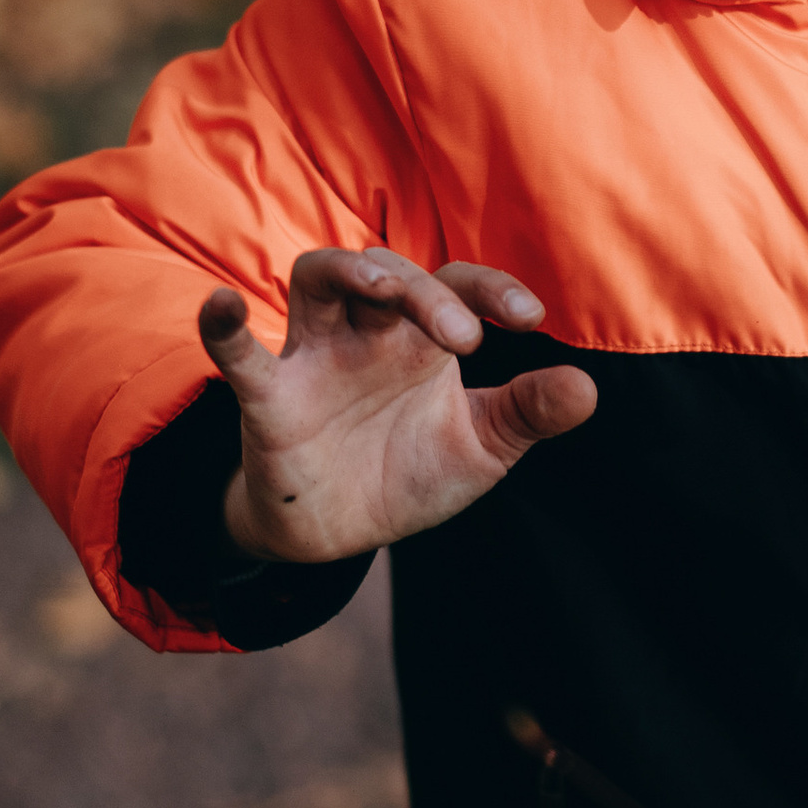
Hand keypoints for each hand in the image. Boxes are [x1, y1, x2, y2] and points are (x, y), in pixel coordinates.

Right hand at [199, 247, 597, 566]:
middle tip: (465, 339)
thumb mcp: (480, 449)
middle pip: (391, 272)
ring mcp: (314, 357)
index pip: (456, 284)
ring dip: (347, 270)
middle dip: (428, 293)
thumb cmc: (409, 472)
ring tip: (375, 284)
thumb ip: (529, 415)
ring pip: (318, 278)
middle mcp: (367, 332)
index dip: (492, 289)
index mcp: (421, 337)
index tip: (530, 316)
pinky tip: (219, 305)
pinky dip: (224, 328)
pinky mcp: (270, 399)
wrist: (338, 538)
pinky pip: (239, 356)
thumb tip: (588, 388)